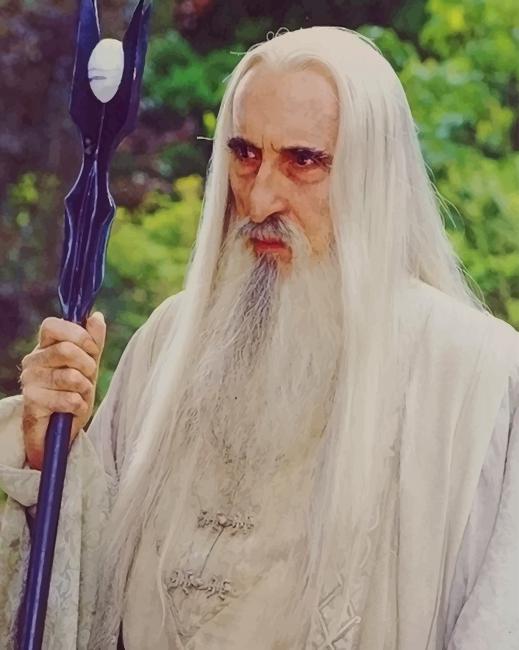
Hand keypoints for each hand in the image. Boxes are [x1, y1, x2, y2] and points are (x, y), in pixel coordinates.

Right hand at [20, 312, 105, 469]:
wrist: (59, 431)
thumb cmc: (73, 394)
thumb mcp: (89, 365)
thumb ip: (93, 342)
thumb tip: (96, 316)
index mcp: (45, 346)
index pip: (53, 325)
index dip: (78, 335)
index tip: (92, 349)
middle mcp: (33, 360)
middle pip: (67, 350)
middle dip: (88, 366)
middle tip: (88, 378)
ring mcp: (29, 380)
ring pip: (71, 376)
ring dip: (85, 389)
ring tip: (79, 395)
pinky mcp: (32, 402)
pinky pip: (69, 399)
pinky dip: (79, 406)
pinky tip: (72, 410)